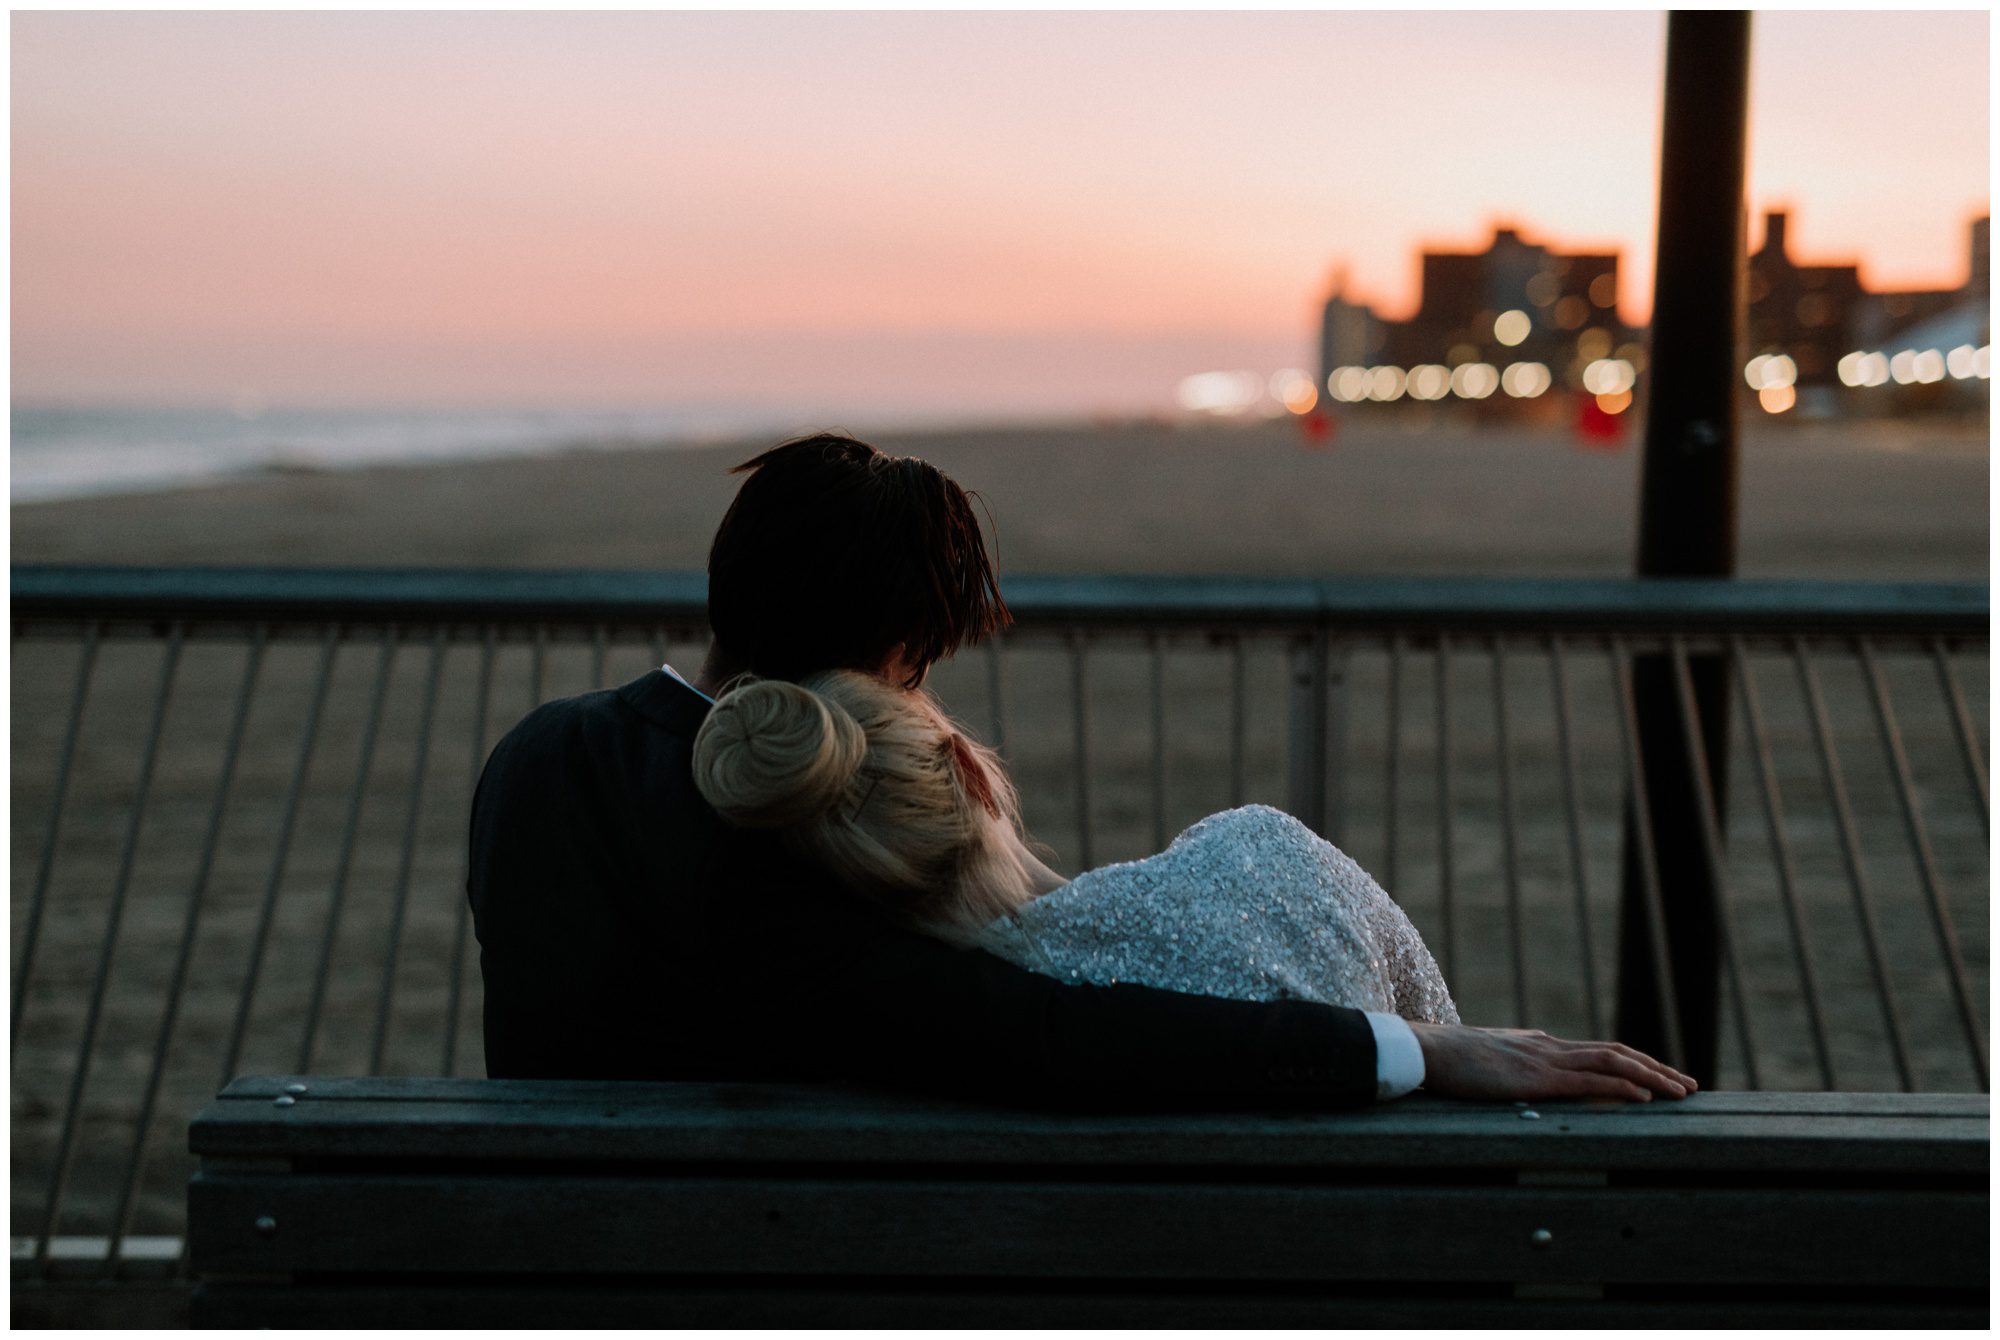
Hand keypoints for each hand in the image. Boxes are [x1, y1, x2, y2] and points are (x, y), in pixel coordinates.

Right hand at [1408, 1023, 1697, 1101]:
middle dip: (1658, 1068)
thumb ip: (1513, 1068)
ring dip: (1652, 1076)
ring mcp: (1545, 1060)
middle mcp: (1550, 1047)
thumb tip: (1525, 1080)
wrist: (1425, 1051)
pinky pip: (1589, 1081)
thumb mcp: (1489, 1063)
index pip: (1600, 1051)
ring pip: (1613, 1062)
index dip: (1635, 1063)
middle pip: (1617, 1052)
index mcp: (1541, 1045)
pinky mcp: (1537, 1078)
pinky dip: (1622, 1087)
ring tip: (1681, 1092)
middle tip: (1689, 1085)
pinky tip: (1644, 1097)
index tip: (1661, 1076)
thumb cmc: (1448, 1061)